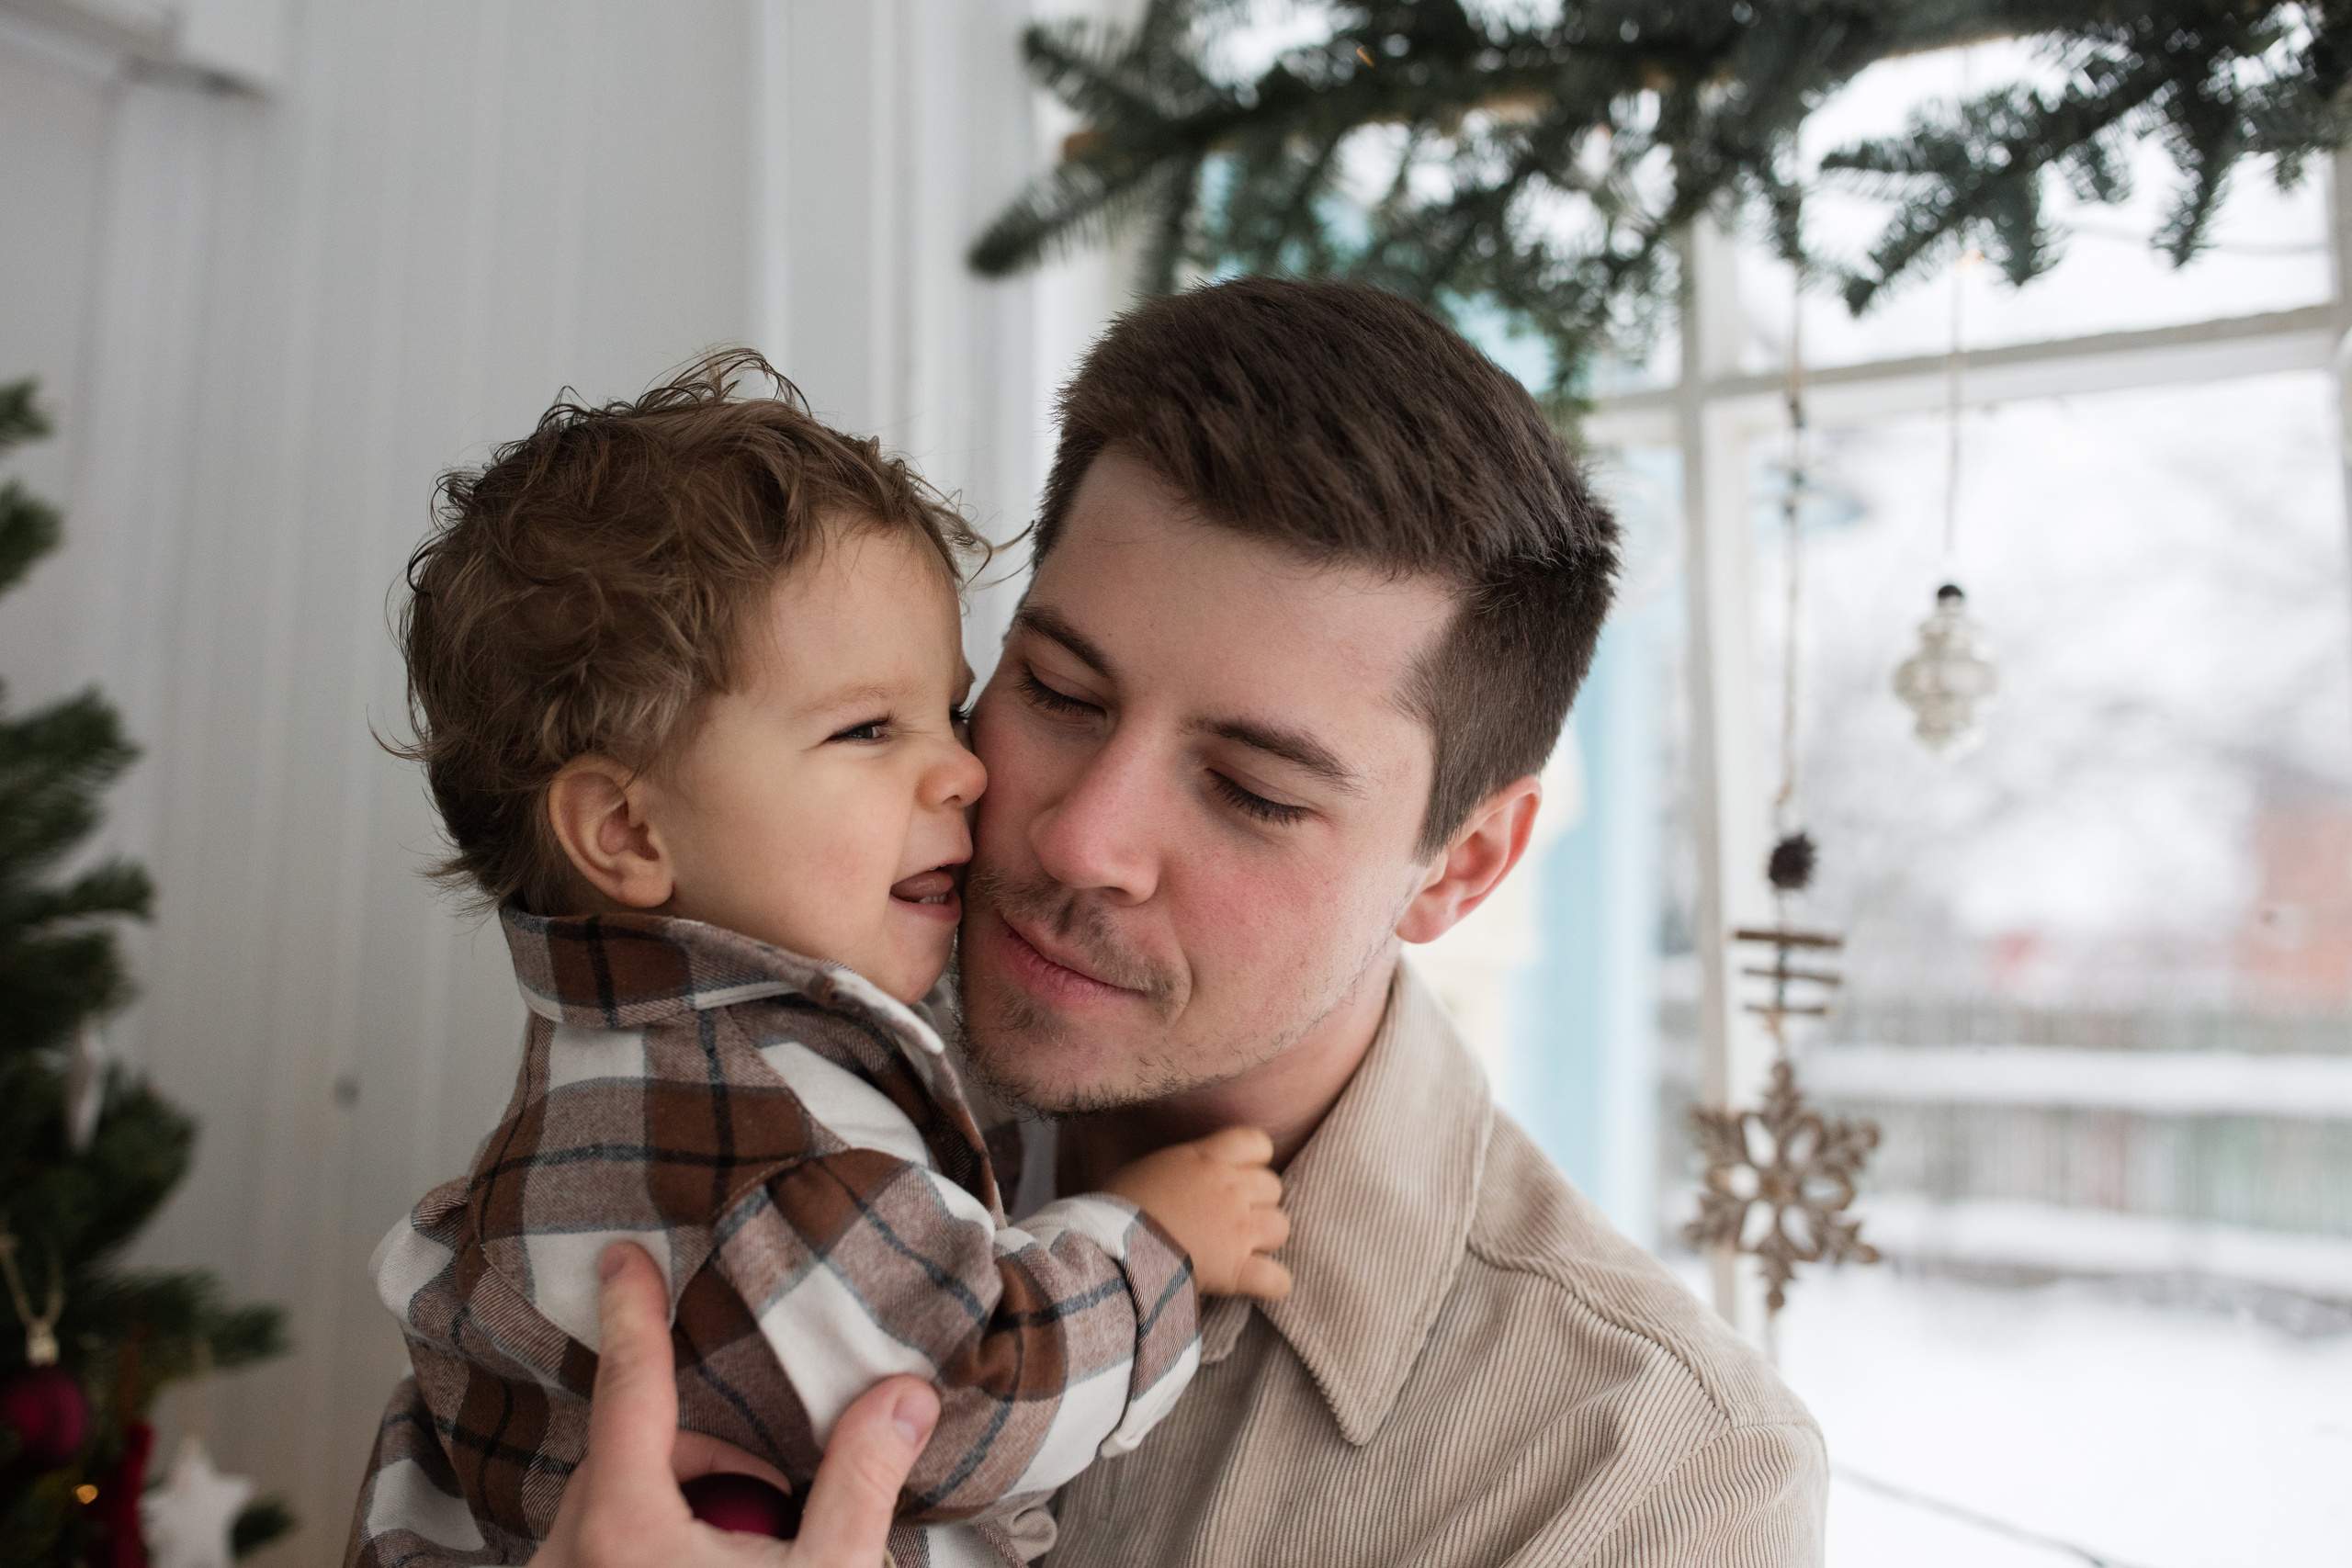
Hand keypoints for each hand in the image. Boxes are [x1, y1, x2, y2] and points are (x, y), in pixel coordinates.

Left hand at [532, 1242, 938, 1565]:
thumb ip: (862, 1479)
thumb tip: (903, 1393)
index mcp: (624, 1526)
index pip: (631, 1388)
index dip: (631, 1313)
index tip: (622, 1256)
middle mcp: (571, 1556)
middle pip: (634, 1455)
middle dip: (708, 1454)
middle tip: (775, 1494)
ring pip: (617, 1509)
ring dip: (686, 1508)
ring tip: (752, 1556)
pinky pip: (606, 1553)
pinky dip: (659, 1548)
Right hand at [1105, 1126, 1291, 1299]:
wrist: (1113, 1245)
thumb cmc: (1119, 1205)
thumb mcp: (1150, 1168)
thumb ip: (1183, 1167)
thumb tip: (1189, 1175)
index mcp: (1207, 1159)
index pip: (1256, 1143)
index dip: (1254, 1159)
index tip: (1238, 1173)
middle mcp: (1230, 1189)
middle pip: (1272, 1186)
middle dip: (1257, 1201)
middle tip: (1231, 1217)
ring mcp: (1238, 1230)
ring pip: (1281, 1226)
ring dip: (1266, 1238)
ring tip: (1242, 1248)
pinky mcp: (1236, 1271)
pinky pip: (1278, 1279)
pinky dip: (1273, 1283)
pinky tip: (1259, 1284)